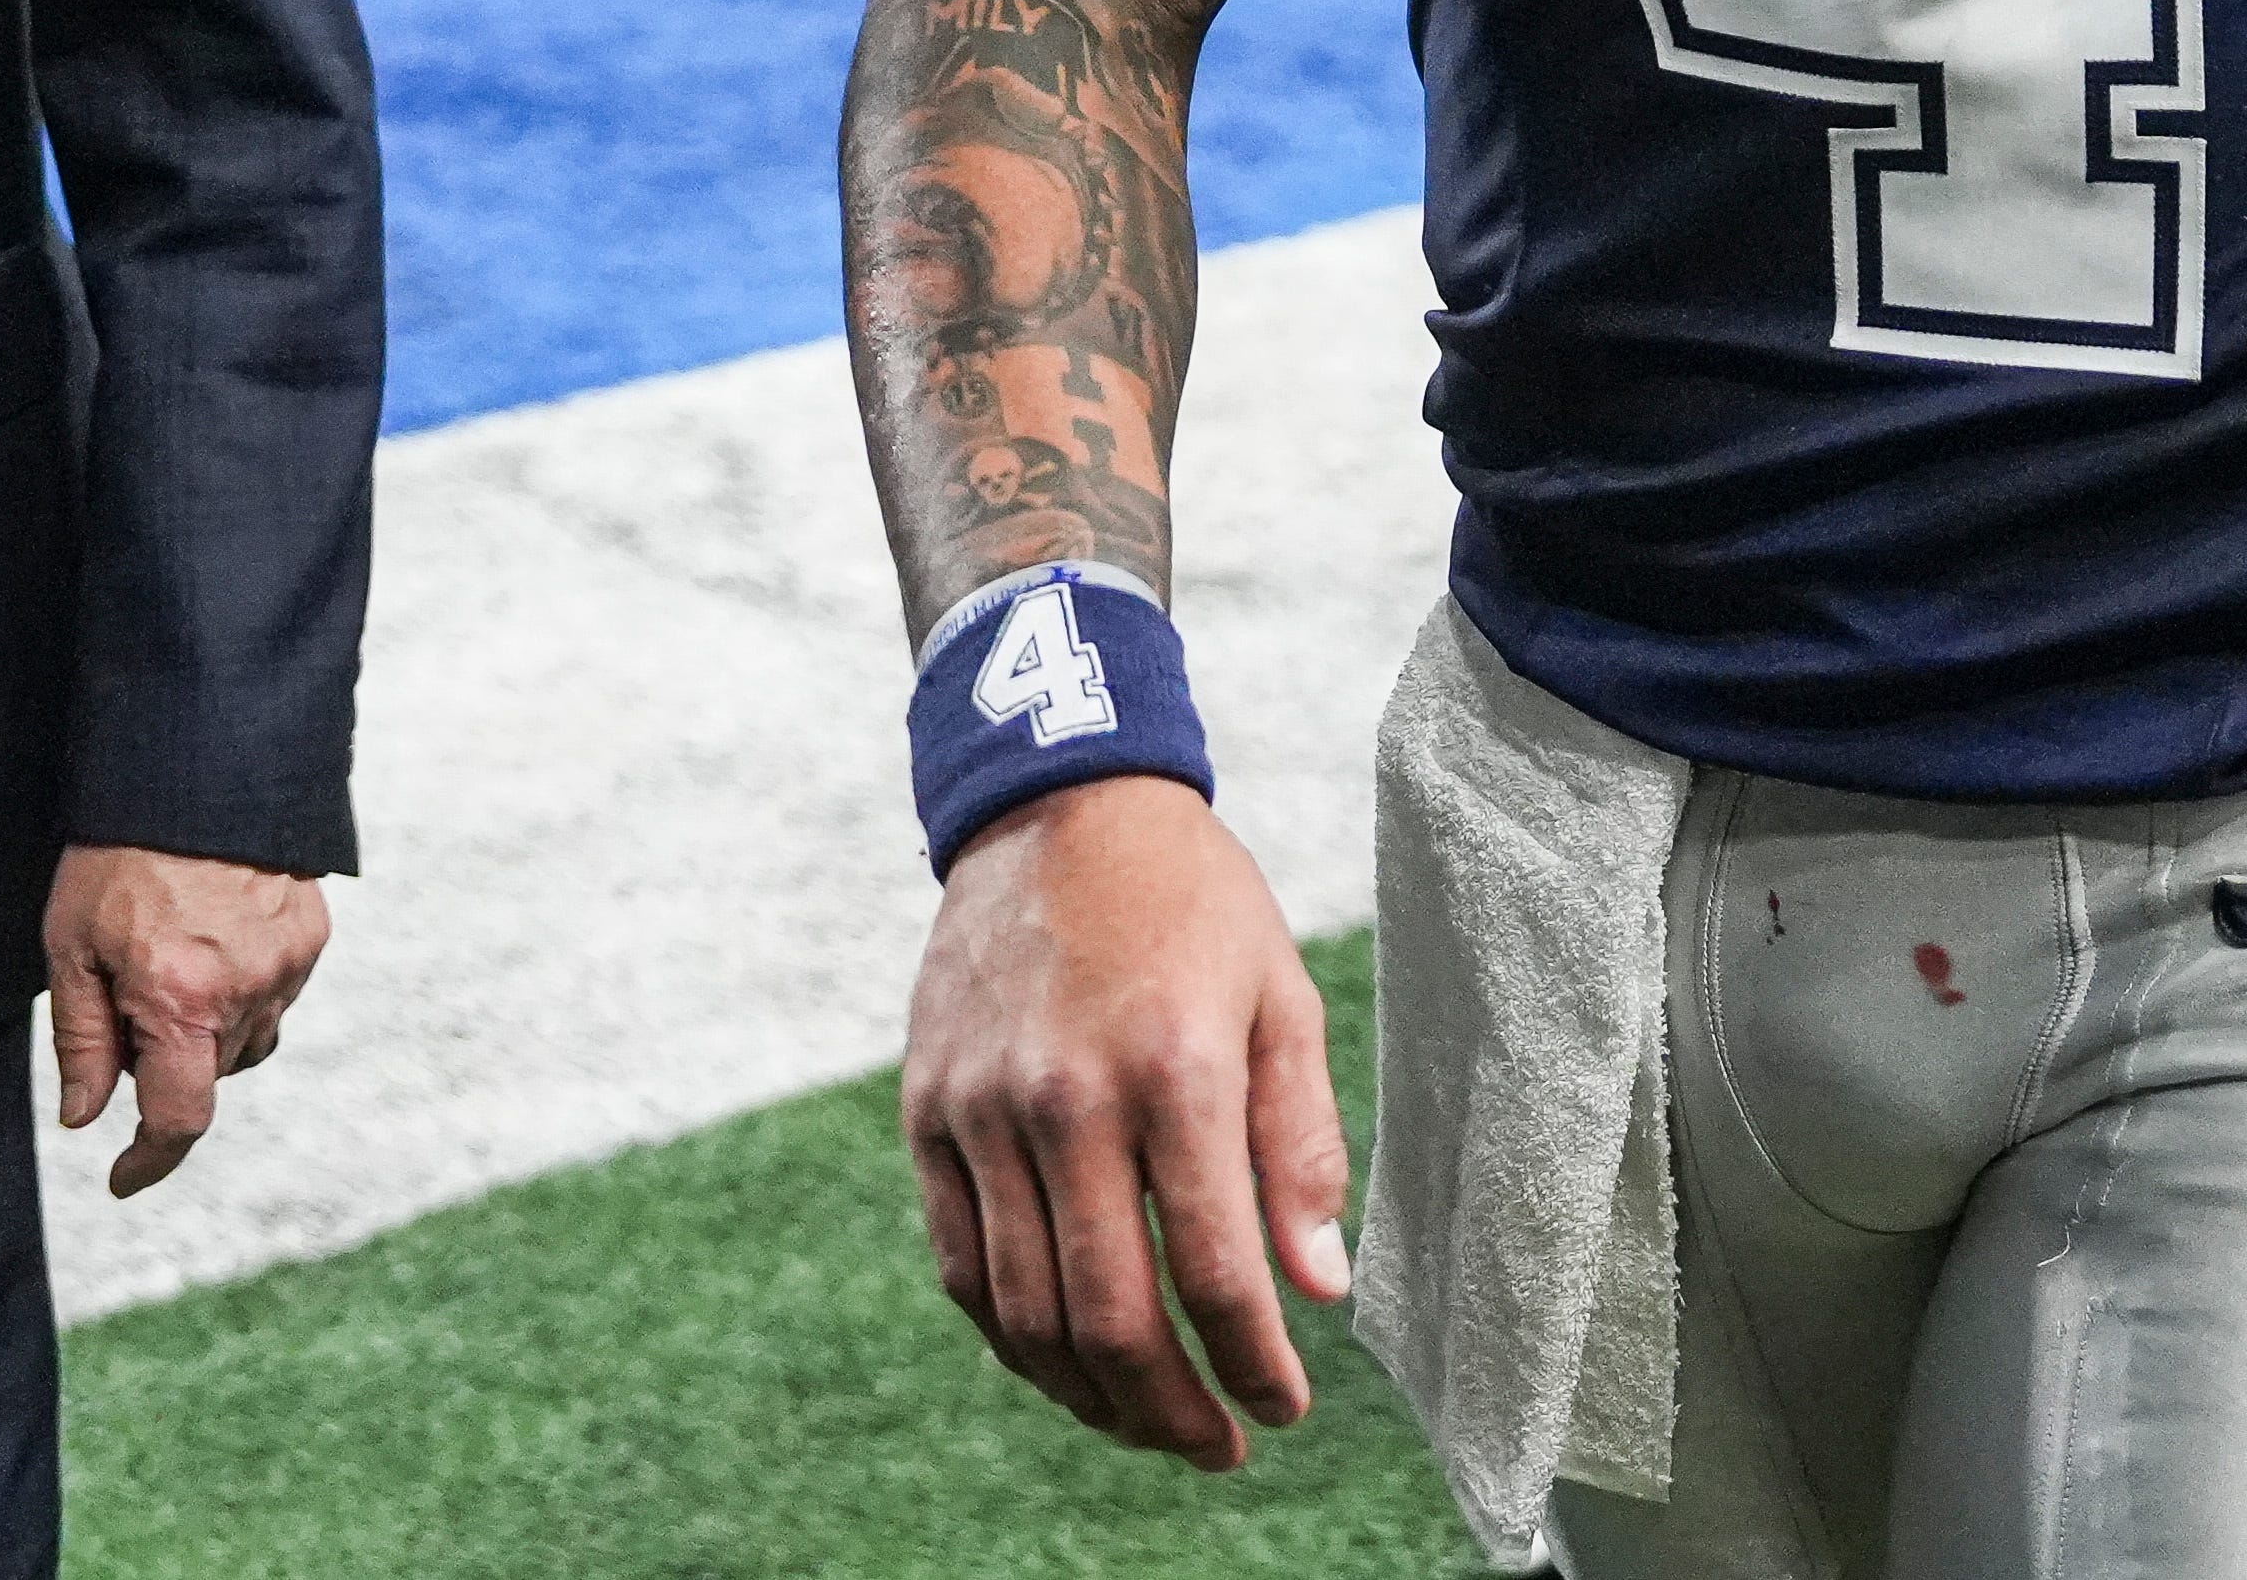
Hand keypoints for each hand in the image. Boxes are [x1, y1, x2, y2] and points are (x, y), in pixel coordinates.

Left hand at [45, 845, 327, 1199]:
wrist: (198, 767)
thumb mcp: (71, 946)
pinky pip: (276, 994)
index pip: (179, 1119)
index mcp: (183, 1001)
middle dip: (165, 1060)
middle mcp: (247, 992)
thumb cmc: (118, 854)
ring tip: (172, 965)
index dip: (149, 1161)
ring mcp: (288, 963)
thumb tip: (86, 1116)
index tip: (122, 1177)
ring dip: (209, 1031)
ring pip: (247, 1040)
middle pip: (207, 1074)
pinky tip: (211, 941)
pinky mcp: (311, 934)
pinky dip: (241, 992)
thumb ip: (82, 1038)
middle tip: (126, 995)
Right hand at [900, 773, 1352, 1471]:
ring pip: (1024, 1314)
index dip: (1253, 1366)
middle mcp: (1067, 1100)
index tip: (1282, 1407)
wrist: (1053, 802)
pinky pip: (961, 1265)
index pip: (1215, 1272)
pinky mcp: (927, 1112)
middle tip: (1217, 1445)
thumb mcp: (1281, 995)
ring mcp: (982, 1111)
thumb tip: (1318, 1288)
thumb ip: (1301, 1145)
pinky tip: (1064, 1362)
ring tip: (1147, 1421)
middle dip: (1172, 1411)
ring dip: (1091, 1397)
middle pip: (1110, 1318)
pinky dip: (1012, 1339)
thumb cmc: (1190, 900)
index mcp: (1174, 1068)